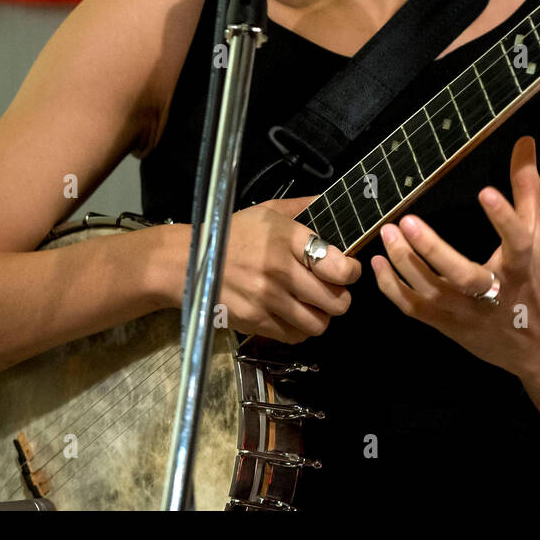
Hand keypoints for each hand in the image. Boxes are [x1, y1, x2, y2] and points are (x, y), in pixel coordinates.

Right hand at [215, 195, 360, 343]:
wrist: (188, 262)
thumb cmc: (232, 233)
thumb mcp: (268, 211)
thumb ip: (303, 207)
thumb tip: (332, 203)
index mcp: (287, 239)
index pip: (339, 267)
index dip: (352, 271)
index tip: (349, 268)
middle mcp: (281, 272)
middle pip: (336, 301)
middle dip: (340, 296)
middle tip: (331, 288)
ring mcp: (268, 301)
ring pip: (319, 324)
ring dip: (322, 316)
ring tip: (313, 303)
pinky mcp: (256, 322)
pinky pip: (296, 336)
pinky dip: (300, 328)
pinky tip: (293, 313)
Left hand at [371, 136, 539, 378]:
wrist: (538, 345)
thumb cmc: (538, 281)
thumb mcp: (539, 235)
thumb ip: (527, 189)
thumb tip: (525, 141)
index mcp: (522, 267)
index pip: (516, 240)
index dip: (503, 218)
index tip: (485, 191)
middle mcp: (494, 293)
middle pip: (463, 275)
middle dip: (433, 251)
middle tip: (406, 221)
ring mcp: (467, 313)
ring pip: (431, 292)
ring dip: (404, 263)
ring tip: (387, 232)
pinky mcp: (447, 325)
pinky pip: (414, 308)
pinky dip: (392, 288)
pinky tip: (378, 262)